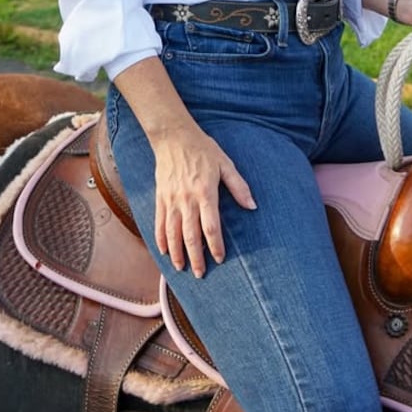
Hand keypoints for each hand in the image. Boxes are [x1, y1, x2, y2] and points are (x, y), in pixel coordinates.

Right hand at [150, 124, 254, 277]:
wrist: (173, 136)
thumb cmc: (203, 149)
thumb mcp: (225, 164)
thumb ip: (239, 186)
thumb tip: (253, 206)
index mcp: (205, 192)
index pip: (211, 226)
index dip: (215, 245)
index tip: (220, 258)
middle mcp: (186, 199)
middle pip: (190, 235)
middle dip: (195, 257)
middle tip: (200, 274)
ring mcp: (171, 200)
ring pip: (172, 233)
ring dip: (176, 253)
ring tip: (181, 268)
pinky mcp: (160, 197)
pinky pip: (159, 223)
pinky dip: (160, 239)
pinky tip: (164, 251)